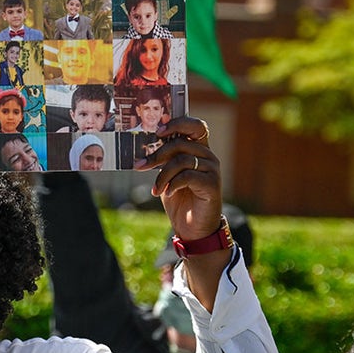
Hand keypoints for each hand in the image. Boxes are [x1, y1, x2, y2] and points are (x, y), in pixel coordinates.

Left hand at [138, 116, 219, 240]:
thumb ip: (162, 160)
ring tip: (156, 189)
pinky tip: (168, 193)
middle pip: (181, 143)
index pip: (195, 125)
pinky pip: (187, 176)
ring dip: (162, 175)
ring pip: (182, 160)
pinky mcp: (212, 184)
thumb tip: (141, 148)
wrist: (192, 229)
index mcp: (198, 150)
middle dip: (157, 154)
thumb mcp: (167, 176)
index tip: (158, 131)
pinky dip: (173, 184)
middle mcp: (208, 156)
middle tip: (140, 166)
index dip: (177, 123)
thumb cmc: (179, 199)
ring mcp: (212, 170)